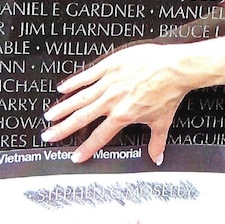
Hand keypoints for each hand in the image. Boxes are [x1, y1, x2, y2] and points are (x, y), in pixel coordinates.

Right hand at [41, 44, 190, 163]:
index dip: (86, 148)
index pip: (100, 136)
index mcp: (123, 115)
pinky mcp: (110, 66)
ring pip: (81, 98)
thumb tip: (157, 157)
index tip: (75, 157)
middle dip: (63, 129)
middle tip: (48, 136)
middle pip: (82, 118)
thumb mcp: (162, 121)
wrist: (175, 68)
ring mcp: (109, 82)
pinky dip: (74, 82)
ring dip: (63, 108)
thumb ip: (156, 141)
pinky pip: (88, 75)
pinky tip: (62, 89)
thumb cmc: (169, 91)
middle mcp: (112, 100)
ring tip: (50, 116)